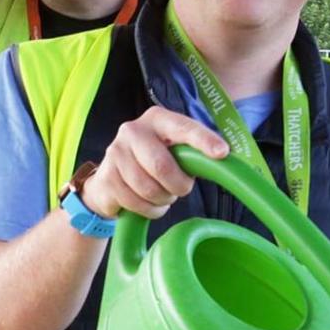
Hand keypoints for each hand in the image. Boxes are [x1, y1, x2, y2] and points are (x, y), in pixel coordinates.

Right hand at [81, 106, 229, 220]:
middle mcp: (133, 130)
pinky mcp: (106, 177)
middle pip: (162, 166)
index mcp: (157, 119)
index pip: (183, 127)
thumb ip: (191, 153)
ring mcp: (115, 153)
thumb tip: (223, 160)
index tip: (222, 153)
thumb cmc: (152, 163)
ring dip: (162, 200)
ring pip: (148, 189)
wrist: (110, 180)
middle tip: (181, 190)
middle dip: (178, 186)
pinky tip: (147, 204)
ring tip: (162, 196)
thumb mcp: (172, 151)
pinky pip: (134, 203)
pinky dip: (148, 210)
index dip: (203, 140)